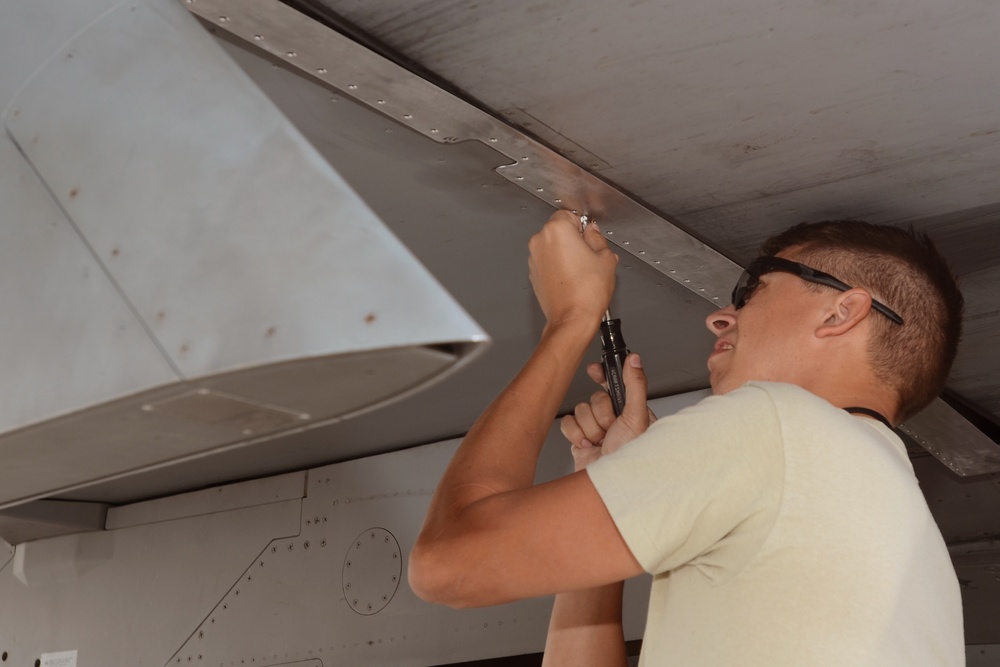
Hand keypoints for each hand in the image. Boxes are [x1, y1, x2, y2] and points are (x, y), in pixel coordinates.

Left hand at [528, 210, 618, 328]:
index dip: (583, 226)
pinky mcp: (533, 273)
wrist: (572, 319)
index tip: (590, 238)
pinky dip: (557, 265)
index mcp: (557, 230)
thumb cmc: (586, 293)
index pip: (570, 215)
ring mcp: (534, 258)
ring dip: (565, 252)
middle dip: (574, 239)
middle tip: (589, 256)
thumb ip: (598, 238)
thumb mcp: (605, 258)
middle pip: (559, 230)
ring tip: (581, 270)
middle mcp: (540, 241)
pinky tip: (571, 278)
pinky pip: (547, 261)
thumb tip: (593, 232)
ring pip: (552, 246)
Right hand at [560, 354, 654, 470]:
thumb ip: (635, 385)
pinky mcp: (579, 439)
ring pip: (580, 410)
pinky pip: (567, 423)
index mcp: (630, 412)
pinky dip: (576, 435)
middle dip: (601, 415)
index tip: (594, 370)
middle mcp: (613, 420)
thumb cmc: (630, 457)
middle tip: (611, 429)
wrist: (609, 485)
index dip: (602, 376)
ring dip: (590, 428)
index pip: (613, 385)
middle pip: (594, 398)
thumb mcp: (637, 417)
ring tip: (601, 443)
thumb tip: (634, 360)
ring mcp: (594, 430)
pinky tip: (588, 446)